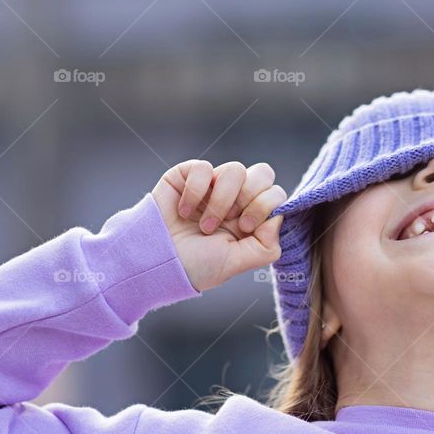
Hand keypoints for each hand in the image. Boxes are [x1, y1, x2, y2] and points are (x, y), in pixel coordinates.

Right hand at [151, 160, 285, 291]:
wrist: (155, 262)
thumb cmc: (196, 266)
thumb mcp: (238, 262)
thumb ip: (267, 245)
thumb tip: (278, 216)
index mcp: (251, 217)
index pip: (276, 194)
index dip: (265, 206)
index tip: (244, 228)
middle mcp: (236, 198)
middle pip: (264, 173)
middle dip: (251, 198)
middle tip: (233, 221)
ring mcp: (212, 185)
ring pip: (235, 169)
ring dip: (221, 200)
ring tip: (205, 224)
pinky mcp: (187, 175)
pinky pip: (204, 167)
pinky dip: (196, 192)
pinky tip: (184, 212)